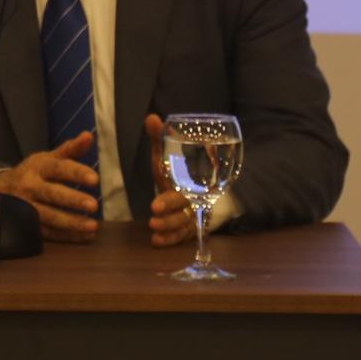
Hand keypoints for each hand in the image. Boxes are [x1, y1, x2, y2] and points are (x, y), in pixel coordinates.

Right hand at [0, 131, 101, 241]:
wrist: (0, 191)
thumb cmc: (32, 172)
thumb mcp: (47, 158)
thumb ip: (70, 149)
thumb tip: (90, 135)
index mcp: (38, 167)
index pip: (58, 168)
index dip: (76, 172)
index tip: (95, 179)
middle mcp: (31, 186)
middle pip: (52, 193)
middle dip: (72, 199)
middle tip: (94, 205)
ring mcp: (27, 208)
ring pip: (49, 216)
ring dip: (71, 222)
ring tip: (93, 227)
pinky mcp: (28, 225)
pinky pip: (49, 233)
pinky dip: (68, 236)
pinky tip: (86, 236)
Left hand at [144, 113, 215, 247]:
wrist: (208, 190)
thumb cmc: (181, 172)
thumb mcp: (168, 156)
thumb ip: (160, 140)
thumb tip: (151, 117)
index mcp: (189, 182)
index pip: (180, 191)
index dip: (169, 200)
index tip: (154, 205)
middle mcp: (194, 201)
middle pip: (184, 210)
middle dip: (169, 214)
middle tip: (153, 216)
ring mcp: (194, 216)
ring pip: (185, 225)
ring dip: (169, 228)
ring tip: (153, 229)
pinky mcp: (192, 229)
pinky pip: (184, 237)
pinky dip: (171, 240)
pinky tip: (157, 242)